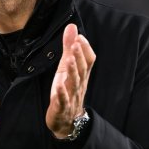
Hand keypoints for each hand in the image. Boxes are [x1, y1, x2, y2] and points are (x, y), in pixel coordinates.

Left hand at [46, 24, 95, 138]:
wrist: (66, 120)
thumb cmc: (67, 90)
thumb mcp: (66, 68)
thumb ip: (69, 48)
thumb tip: (72, 27)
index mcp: (81, 75)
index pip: (89, 60)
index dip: (85, 49)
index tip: (80, 37)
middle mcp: (79, 84)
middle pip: (82, 69)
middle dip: (79, 56)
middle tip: (76, 43)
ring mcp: (71, 96)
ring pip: (74, 83)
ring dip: (73, 71)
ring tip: (69, 59)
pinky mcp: (62, 107)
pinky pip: (63, 100)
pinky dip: (62, 93)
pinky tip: (59, 85)